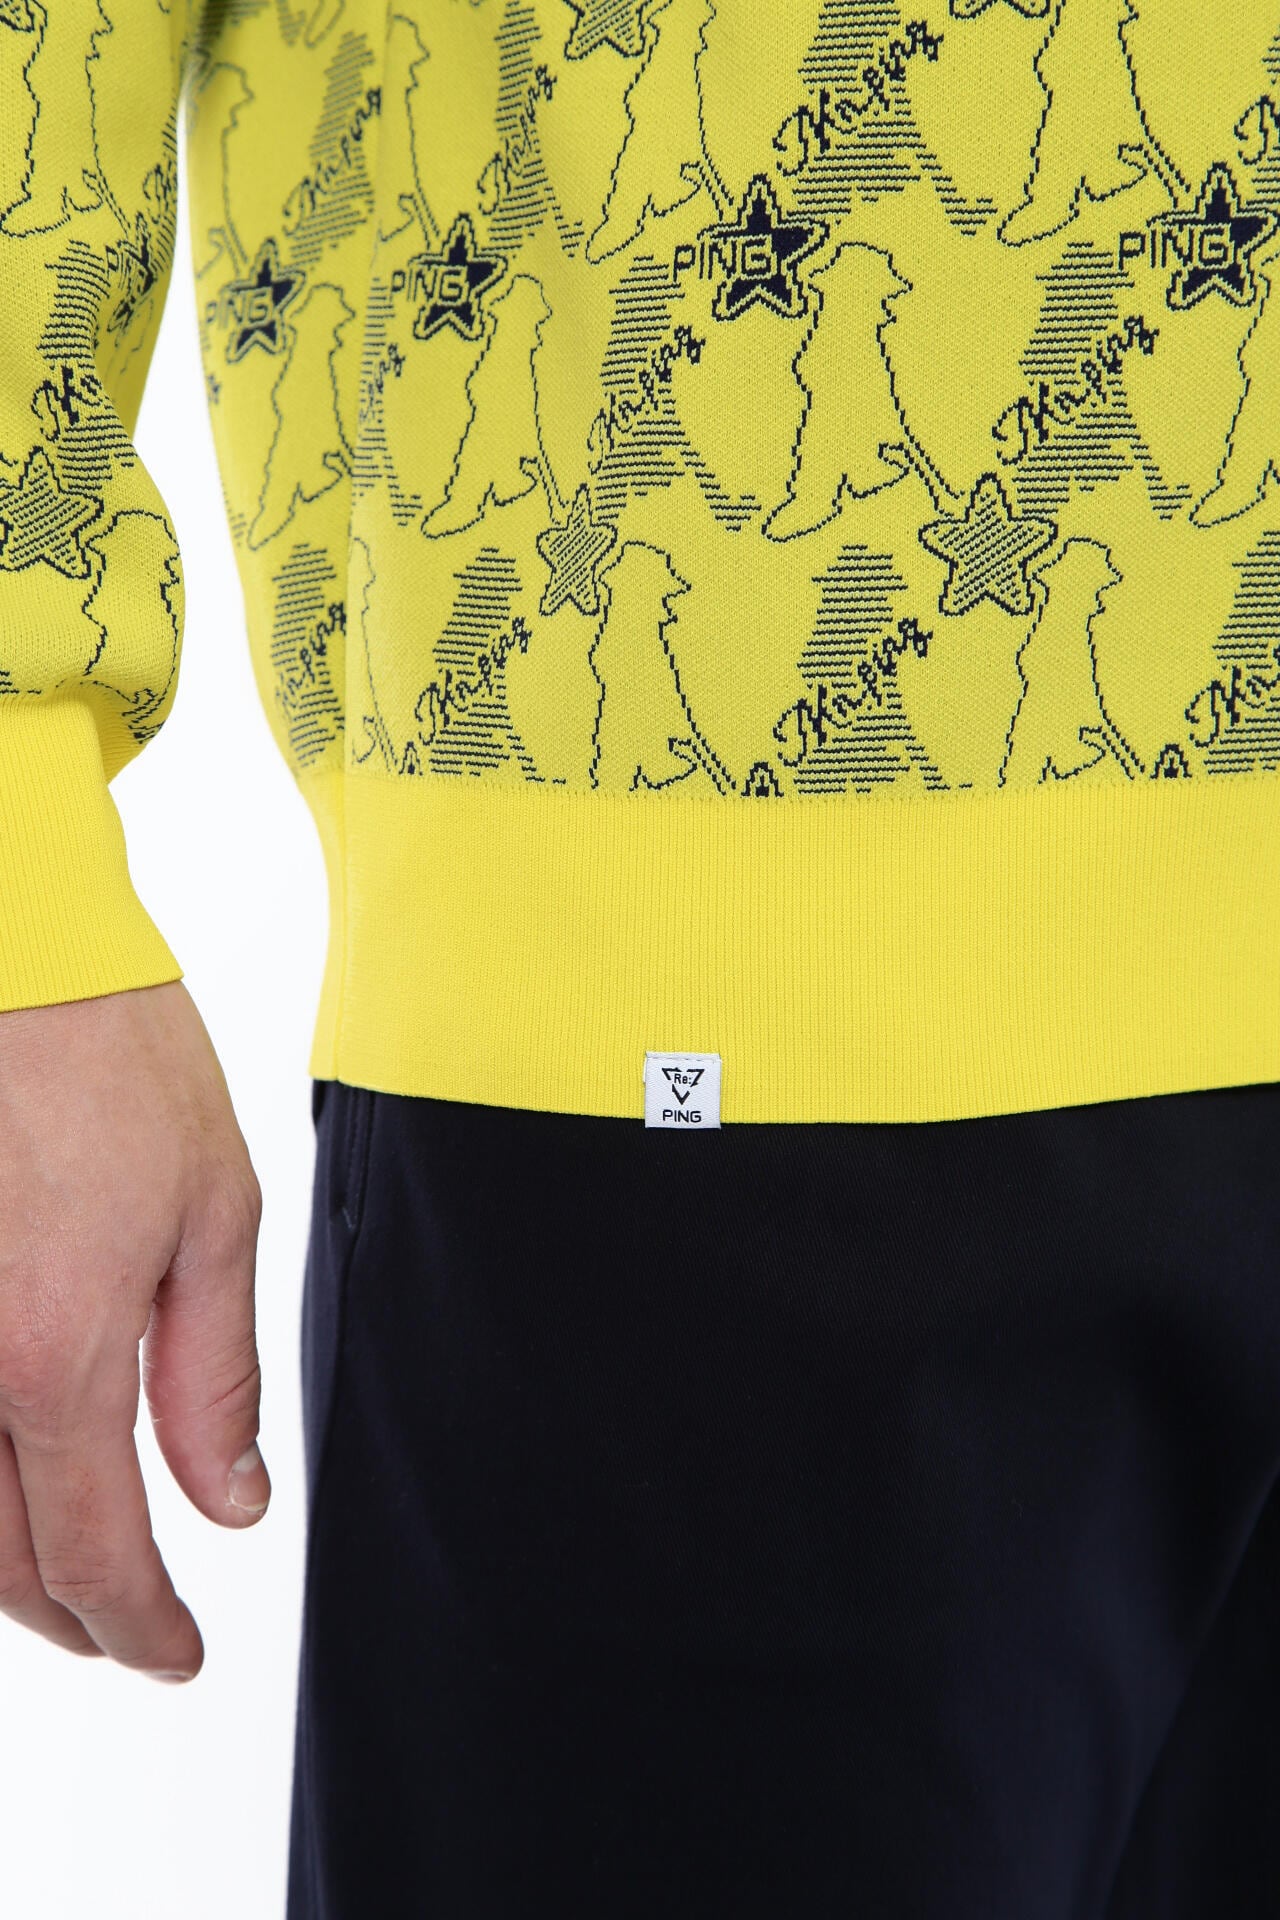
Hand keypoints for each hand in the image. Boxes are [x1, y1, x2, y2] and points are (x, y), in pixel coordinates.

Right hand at [0, 979, 269, 1680]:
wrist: (19, 957)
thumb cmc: (116, 1065)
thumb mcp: (212, 1216)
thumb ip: (211, 1378)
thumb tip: (230, 1502)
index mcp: (56, 1356)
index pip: (96, 1554)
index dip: (141, 1626)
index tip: (176, 1654)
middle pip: (1, 1562)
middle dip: (73, 1616)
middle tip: (133, 1631)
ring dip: (6, 1567)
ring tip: (72, 1577)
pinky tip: (12, 1475)